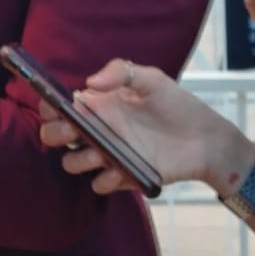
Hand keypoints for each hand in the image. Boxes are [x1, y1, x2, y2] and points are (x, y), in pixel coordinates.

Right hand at [38, 59, 246, 195]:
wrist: (205, 138)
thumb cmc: (178, 105)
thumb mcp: (152, 79)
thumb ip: (121, 71)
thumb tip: (89, 82)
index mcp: (99, 105)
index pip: (60, 106)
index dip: (49, 107)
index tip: (55, 106)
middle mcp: (99, 130)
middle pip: (56, 136)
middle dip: (55, 134)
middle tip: (73, 131)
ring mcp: (109, 155)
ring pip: (72, 163)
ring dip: (79, 159)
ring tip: (100, 152)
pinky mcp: (123, 176)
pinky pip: (99, 184)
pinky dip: (105, 179)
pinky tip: (121, 169)